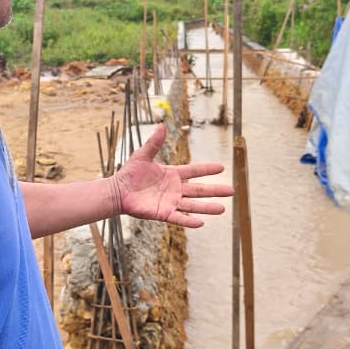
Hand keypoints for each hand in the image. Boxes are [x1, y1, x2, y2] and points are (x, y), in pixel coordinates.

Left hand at [112, 124, 232, 226]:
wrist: (117, 191)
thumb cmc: (129, 173)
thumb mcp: (142, 155)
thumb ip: (154, 143)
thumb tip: (161, 126)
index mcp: (172, 174)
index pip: (194, 171)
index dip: (207, 169)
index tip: (221, 168)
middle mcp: (175, 189)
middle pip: (199, 190)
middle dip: (215, 190)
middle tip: (232, 190)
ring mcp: (170, 202)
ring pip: (193, 205)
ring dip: (207, 207)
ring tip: (222, 209)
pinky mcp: (163, 213)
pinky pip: (178, 217)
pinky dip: (189, 220)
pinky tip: (201, 223)